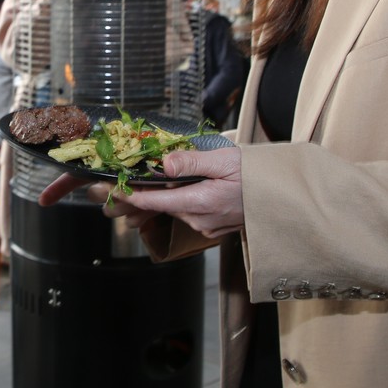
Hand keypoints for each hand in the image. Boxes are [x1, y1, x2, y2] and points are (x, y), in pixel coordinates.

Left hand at [43, 147, 245, 239]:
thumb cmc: (257, 175)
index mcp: (199, 202)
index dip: (126, 194)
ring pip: (169, 211)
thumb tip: (163, 163)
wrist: (284, 198)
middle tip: (104, 187)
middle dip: (133, 196)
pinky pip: (184, 214)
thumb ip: (192, 161)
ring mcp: (205, 226)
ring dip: (153, 200)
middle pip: (156, 207)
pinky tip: (168, 193)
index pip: (151, 201)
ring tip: (131, 189)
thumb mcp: (226, 160)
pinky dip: (173, 204)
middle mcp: (198, 219)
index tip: (105, 187)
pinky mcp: (211, 227)